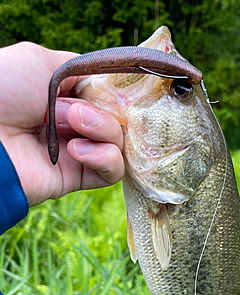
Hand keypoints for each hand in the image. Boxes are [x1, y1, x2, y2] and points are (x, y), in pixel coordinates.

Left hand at [0, 42, 124, 206]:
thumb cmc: (4, 92)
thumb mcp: (40, 61)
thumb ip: (79, 69)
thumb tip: (108, 87)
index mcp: (62, 96)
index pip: (106, 96)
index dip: (112, 94)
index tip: (108, 90)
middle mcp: (72, 124)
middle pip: (116, 118)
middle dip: (101, 111)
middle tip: (70, 111)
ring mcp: (76, 151)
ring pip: (118, 143)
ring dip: (102, 130)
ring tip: (69, 126)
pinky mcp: (76, 178)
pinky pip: (112, 171)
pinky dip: (105, 158)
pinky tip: (76, 151)